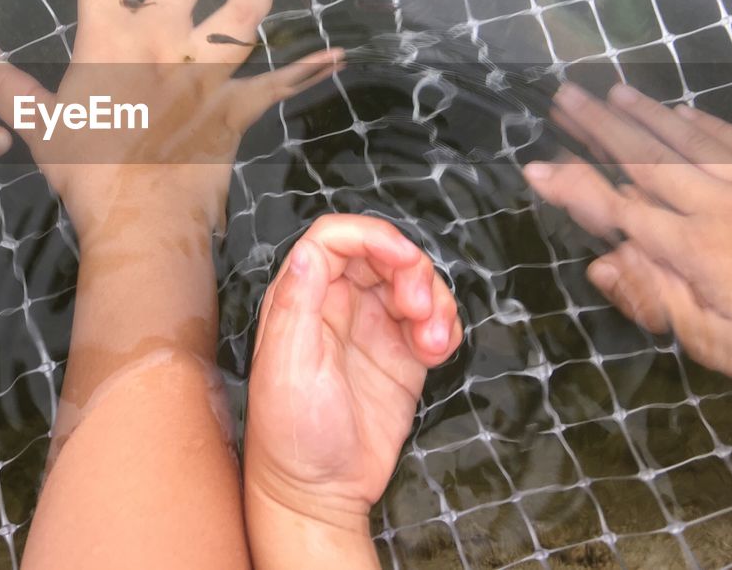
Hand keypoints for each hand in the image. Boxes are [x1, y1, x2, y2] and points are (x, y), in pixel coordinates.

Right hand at [0, 0, 339, 242]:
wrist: (141, 219)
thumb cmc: (86, 172)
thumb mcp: (38, 128)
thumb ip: (8, 88)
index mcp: (110, 42)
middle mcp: (163, 44)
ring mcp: (205, 74)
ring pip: (238, 16)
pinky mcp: (236, 108)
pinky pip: (277, 85)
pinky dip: (308, 71)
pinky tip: (337, 55)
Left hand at [244, 214, 461, 525]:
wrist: (319, 493)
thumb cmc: (290, 433)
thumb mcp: (288, 366)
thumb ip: (297, 303)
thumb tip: (308, 252)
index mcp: (300, 298)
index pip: (334, 239)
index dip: (372, 236)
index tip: (401, 258)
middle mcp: (335, 305)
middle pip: (381, 255)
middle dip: (410, 269)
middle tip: (417, 307)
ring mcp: (371, 329)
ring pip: (411, 283)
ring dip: (433, 300)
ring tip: (431, 339)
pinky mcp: (401, 357)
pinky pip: (430, 321)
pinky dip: (443, 326)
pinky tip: (437, 351)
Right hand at [525, 82, 731, 393]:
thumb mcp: (719, 344)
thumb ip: (659, 300)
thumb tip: (602, 262)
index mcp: (694, 250)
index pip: (617, 210)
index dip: (573, 188)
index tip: (534, 167)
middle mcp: (717, 206)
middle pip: (645, 159)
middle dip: (599, 127)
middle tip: (564, 98)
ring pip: (687, 141)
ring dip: (644, 114)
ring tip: (609, 91)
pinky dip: (706, 123)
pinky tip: (683, 111)